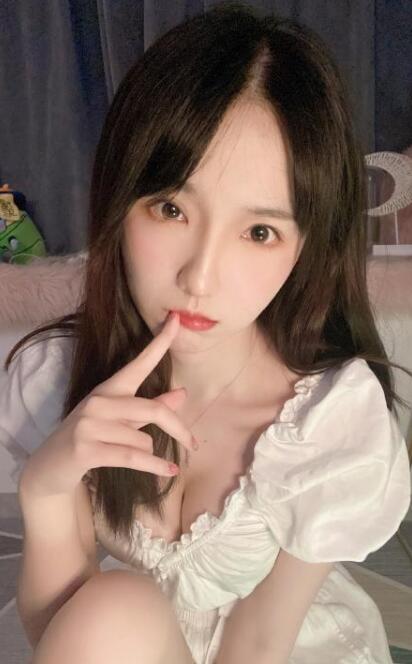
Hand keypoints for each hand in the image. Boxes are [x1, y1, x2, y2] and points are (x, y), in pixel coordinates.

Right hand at [18, 311, 194, 497]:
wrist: (50, 467)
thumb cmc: (92, 439)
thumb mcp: (121, 420)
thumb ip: (151, 407)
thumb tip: (183, 394)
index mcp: (109, 389)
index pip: (139, 362)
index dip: (160, 342)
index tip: (177, 319)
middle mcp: (99, 401)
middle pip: (153, 410)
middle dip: (179, 429)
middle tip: (194, 444)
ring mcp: (89, 425)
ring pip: (143, 440)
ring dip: (148, 455)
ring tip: (135, 458)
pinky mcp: (86, 449)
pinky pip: (133, 457)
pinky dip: (155, 467)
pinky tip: (170, 472)